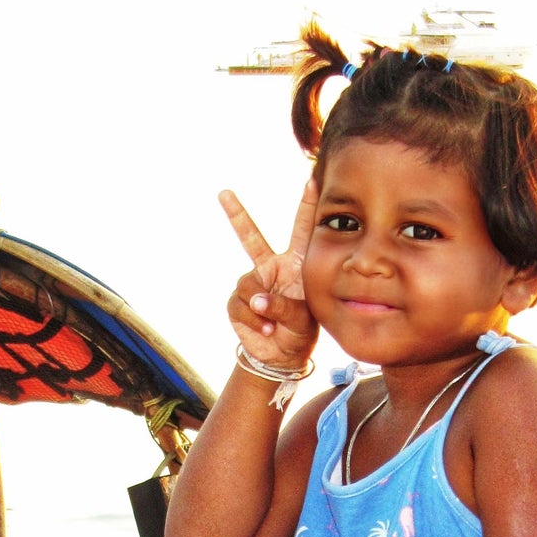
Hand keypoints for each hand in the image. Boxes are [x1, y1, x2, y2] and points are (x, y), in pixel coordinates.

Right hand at [221, 179, 318, 371]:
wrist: (282, 356)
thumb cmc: (300, 331)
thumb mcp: (303, 318)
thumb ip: (284, 305)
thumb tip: (256, 300)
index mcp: (295, 264)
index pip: (300, 231)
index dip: (305, 205)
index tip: (312, 180)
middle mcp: (271, 269)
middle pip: (251, 237)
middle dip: (237, 215)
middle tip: (224, 193)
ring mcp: (253, 284)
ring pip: (248, 285)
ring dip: (261, 308)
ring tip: (274, 325)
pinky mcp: (237, 303)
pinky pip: (241, 306)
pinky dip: (254, 322)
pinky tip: (265, 330)